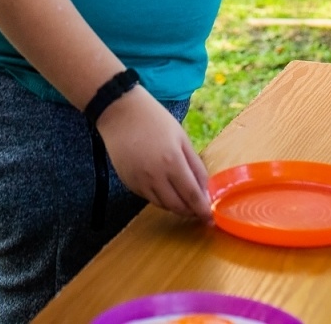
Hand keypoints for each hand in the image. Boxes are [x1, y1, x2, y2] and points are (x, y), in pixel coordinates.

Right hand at [96, 88, 211, 221]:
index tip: (210, 219)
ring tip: (183, 198)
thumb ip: (195, 165)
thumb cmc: (154, 120)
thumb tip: (204, 189)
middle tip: (198, 210)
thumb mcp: (181, 137)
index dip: (202, 210)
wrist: (120, 112)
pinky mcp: (128, 182)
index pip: (192, 195)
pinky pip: (148, 197)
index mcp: (172, 162)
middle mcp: (155, 176)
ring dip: (175, 206)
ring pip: (162, 205)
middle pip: (177, 206)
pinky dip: (160, 198)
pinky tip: (164, 187)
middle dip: (190, 211)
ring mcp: (139, 181)